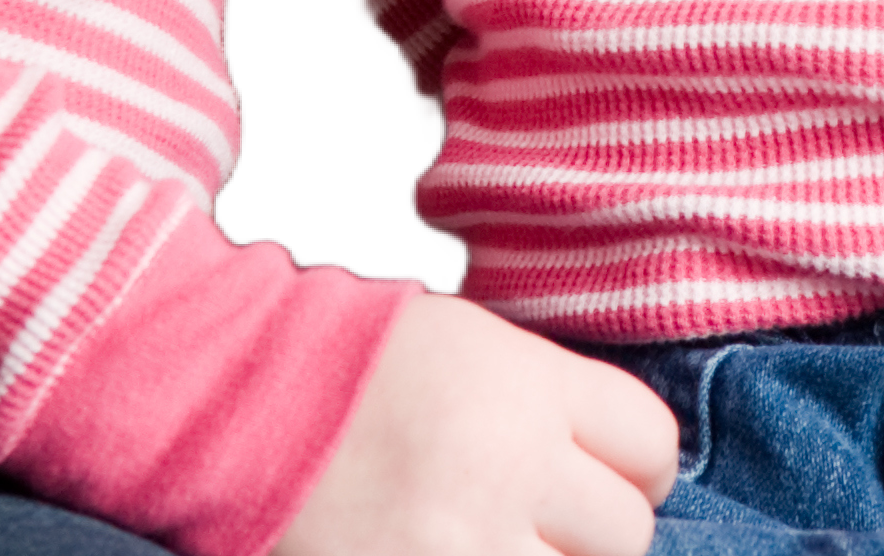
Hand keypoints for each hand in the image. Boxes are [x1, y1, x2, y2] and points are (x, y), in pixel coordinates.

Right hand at [272, 292, 676, 555]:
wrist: (230, 404)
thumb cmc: (356, 369)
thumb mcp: (472, 348)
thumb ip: (551, 403)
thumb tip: (623, 471)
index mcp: (525, 387)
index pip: (652, 444)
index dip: (640, 466)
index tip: (615, 475)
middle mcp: (507, 469)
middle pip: (626, 532)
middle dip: (597, 533)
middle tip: (551, 524)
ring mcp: (462, 549)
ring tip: (502, 542)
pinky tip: (471, 554)